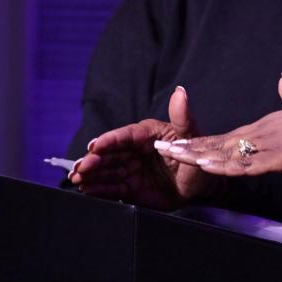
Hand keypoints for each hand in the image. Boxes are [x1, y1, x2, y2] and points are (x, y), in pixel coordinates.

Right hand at [70, 86, 221, 209]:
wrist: (203, 185)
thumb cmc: (198, 154)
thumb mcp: (192, 135)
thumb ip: (183, 117)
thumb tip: (180, 91)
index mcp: (147, 134)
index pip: (125, 135)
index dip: (109, 140)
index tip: (94, 145)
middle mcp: (135, 150)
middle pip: (111, 154)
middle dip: (93, 160)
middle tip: (81, 167)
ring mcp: (132, 169)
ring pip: (108, 171)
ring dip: (91, 174)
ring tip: (78, 179)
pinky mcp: (131, 188)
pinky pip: (113, 188)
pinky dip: (99, 189)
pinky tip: (88, 190)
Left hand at [155, 75, 281, 176]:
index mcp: (268, 124)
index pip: (229, 136)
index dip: (204, 140)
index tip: (181, 142)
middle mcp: (263, 132)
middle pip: (219, 141)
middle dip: (189, 146)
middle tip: (160, 147)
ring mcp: (270, 144)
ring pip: (225, 151)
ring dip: (197, 155)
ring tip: (170, 155)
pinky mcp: (279, 157)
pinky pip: (245, 163)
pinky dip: (222, 164)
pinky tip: (204, 164)